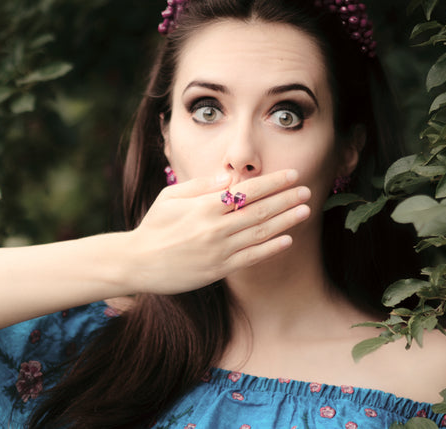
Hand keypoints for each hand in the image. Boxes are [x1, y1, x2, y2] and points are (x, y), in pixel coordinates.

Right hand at [124, 169, 310, 293]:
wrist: (138, 262)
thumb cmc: (154, 225)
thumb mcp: (170, 196)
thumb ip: (200, 186)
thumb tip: (228, 178)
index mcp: (204, 206)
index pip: (247, 191)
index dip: (273, 183)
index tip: (293, 175)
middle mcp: (215, 227)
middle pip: (260, 210)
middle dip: (286, 199)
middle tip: (307, 191)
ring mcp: (219, 250)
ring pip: (260, 233)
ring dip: (286, 221)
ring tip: (305, 211)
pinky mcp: (219, 270)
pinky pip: (251, 258)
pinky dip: (271, 248)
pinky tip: (288, 240)